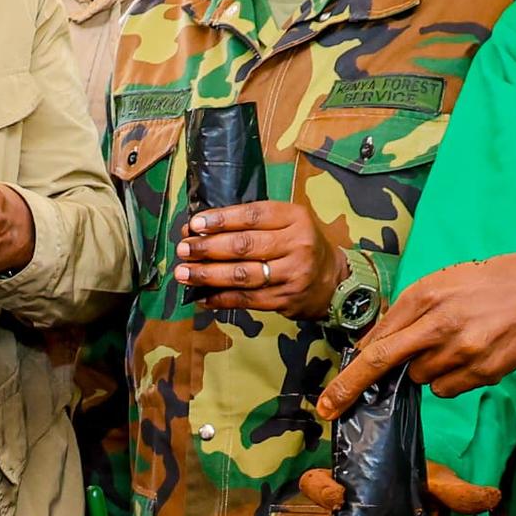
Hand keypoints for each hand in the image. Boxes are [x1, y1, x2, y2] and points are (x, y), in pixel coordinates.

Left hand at [171, 197, 327, 313]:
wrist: (332, 280)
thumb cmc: (300, 245)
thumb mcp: (287, 222)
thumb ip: (252, 223)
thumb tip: (201, 228)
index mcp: (295, 217)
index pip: (252, 216)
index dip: (221, 220)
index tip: (195, 224)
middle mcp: (297, 244)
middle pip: (244, 246)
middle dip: (208, 248)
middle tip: (183, 249)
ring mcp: (292, 274)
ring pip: (242, 275)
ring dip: (208, 275)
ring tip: (184, 273)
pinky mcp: (285, 299)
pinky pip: (247, 300)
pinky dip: (221, 298)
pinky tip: (202, 296)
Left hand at [316, 251, 515, 413]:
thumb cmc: (484, 285)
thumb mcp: (439, 285)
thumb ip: (402, 314)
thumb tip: (368, 348)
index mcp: (425, 296)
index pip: (376, 341)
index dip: (349, 372)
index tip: (329, 397)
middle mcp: (440, 324)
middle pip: (384, 363)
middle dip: (351, 388)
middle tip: (330, 408)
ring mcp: (462, 351)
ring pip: (421, 379)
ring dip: (425, 370)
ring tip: (451, 345)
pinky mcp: (483, 371)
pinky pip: (447, 389)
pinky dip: (450, 379)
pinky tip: (469, 356)